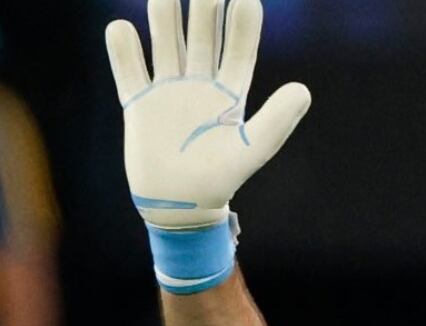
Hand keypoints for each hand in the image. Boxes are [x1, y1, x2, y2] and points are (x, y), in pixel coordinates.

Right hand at [105, 0, 310, 227]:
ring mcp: (168, 91)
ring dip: (165, 18)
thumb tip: (303, 90)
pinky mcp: (139, 104)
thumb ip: (278, 120)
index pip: (239, 48)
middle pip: (203, 36)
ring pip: (167, 43)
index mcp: (231, 92)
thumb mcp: (253, 148)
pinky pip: (129, 70)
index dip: (243, 22)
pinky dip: (124, 51)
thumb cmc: (221, 179)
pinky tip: (122, 29)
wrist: (180, 206)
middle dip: (204, 7)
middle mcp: (200, 84)